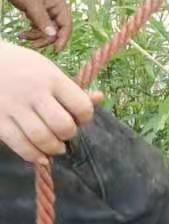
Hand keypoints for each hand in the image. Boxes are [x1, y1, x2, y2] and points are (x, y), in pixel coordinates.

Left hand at [0, 0, 71, 50]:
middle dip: (44, 39)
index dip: (62, 39)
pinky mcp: (35, 12)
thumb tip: (53, 36)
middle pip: (55, 31)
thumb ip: (42, 20)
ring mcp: (45, 11)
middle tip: (32, 45)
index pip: (66, 26)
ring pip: (45, 30)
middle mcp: (54, 9)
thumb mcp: (32, 3)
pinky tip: (21, 33)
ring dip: (35, 36)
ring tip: (22, 36)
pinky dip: (31, 32)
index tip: (55, 51)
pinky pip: (37, 27)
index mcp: (59, 5)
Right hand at [0, 40, 102, 163]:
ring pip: (41, 138)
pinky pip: (19, 145)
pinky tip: (39, 155)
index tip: (79, 118)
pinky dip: (33, 155)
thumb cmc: (23, 68)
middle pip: (62, 125)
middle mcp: (34, 93)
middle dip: (68, 135)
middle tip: (65, 134)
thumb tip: (100, 98)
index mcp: (52, 78)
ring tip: (55, 147)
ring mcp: (14, 107)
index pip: (81, 106)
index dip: (85, 118)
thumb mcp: (49, 70)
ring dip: (53, 148)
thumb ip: (72, 89)